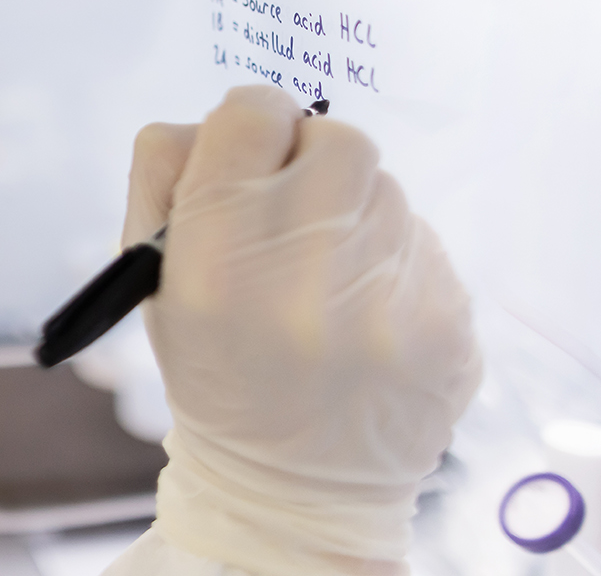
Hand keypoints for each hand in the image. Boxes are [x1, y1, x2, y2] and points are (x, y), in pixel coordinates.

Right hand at [121, 87, 481, 575]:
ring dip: (356, 212)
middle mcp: (305, 276)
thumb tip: (228, 116)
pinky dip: (394, 261)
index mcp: (216, 259)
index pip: (252, 114)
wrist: (294, 487)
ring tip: (330, 272)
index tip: (250, 151)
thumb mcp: (150, 276)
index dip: (248, 125)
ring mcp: (389, 303)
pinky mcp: (450, 325)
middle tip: (296, 206)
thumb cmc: (214, 366)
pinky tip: (367, 308)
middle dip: (312, 160)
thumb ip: (165, 173)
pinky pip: (426, 243)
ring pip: (387, 189)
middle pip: (336, 138)